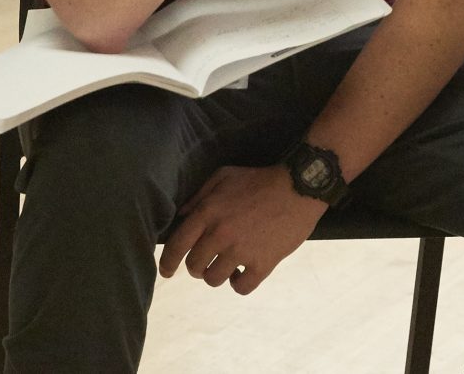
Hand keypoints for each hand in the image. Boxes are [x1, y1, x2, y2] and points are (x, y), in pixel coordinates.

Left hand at [159, 163, 328, 294]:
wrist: (297, 187)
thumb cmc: (258, 180)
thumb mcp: (224, 176)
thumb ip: (199, 196)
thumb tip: (181, 216)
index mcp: (208, 213)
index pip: (177, 246)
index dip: (167, 263)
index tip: (166, 271)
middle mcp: (220, 234)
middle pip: (194, 267)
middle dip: (196, 267)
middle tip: (207, 261)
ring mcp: (241, 251)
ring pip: (214, 279)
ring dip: (217, 275)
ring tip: (227, 265)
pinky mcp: (262, 264)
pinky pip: (241, 288)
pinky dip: (239, 283)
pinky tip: (242, 273)